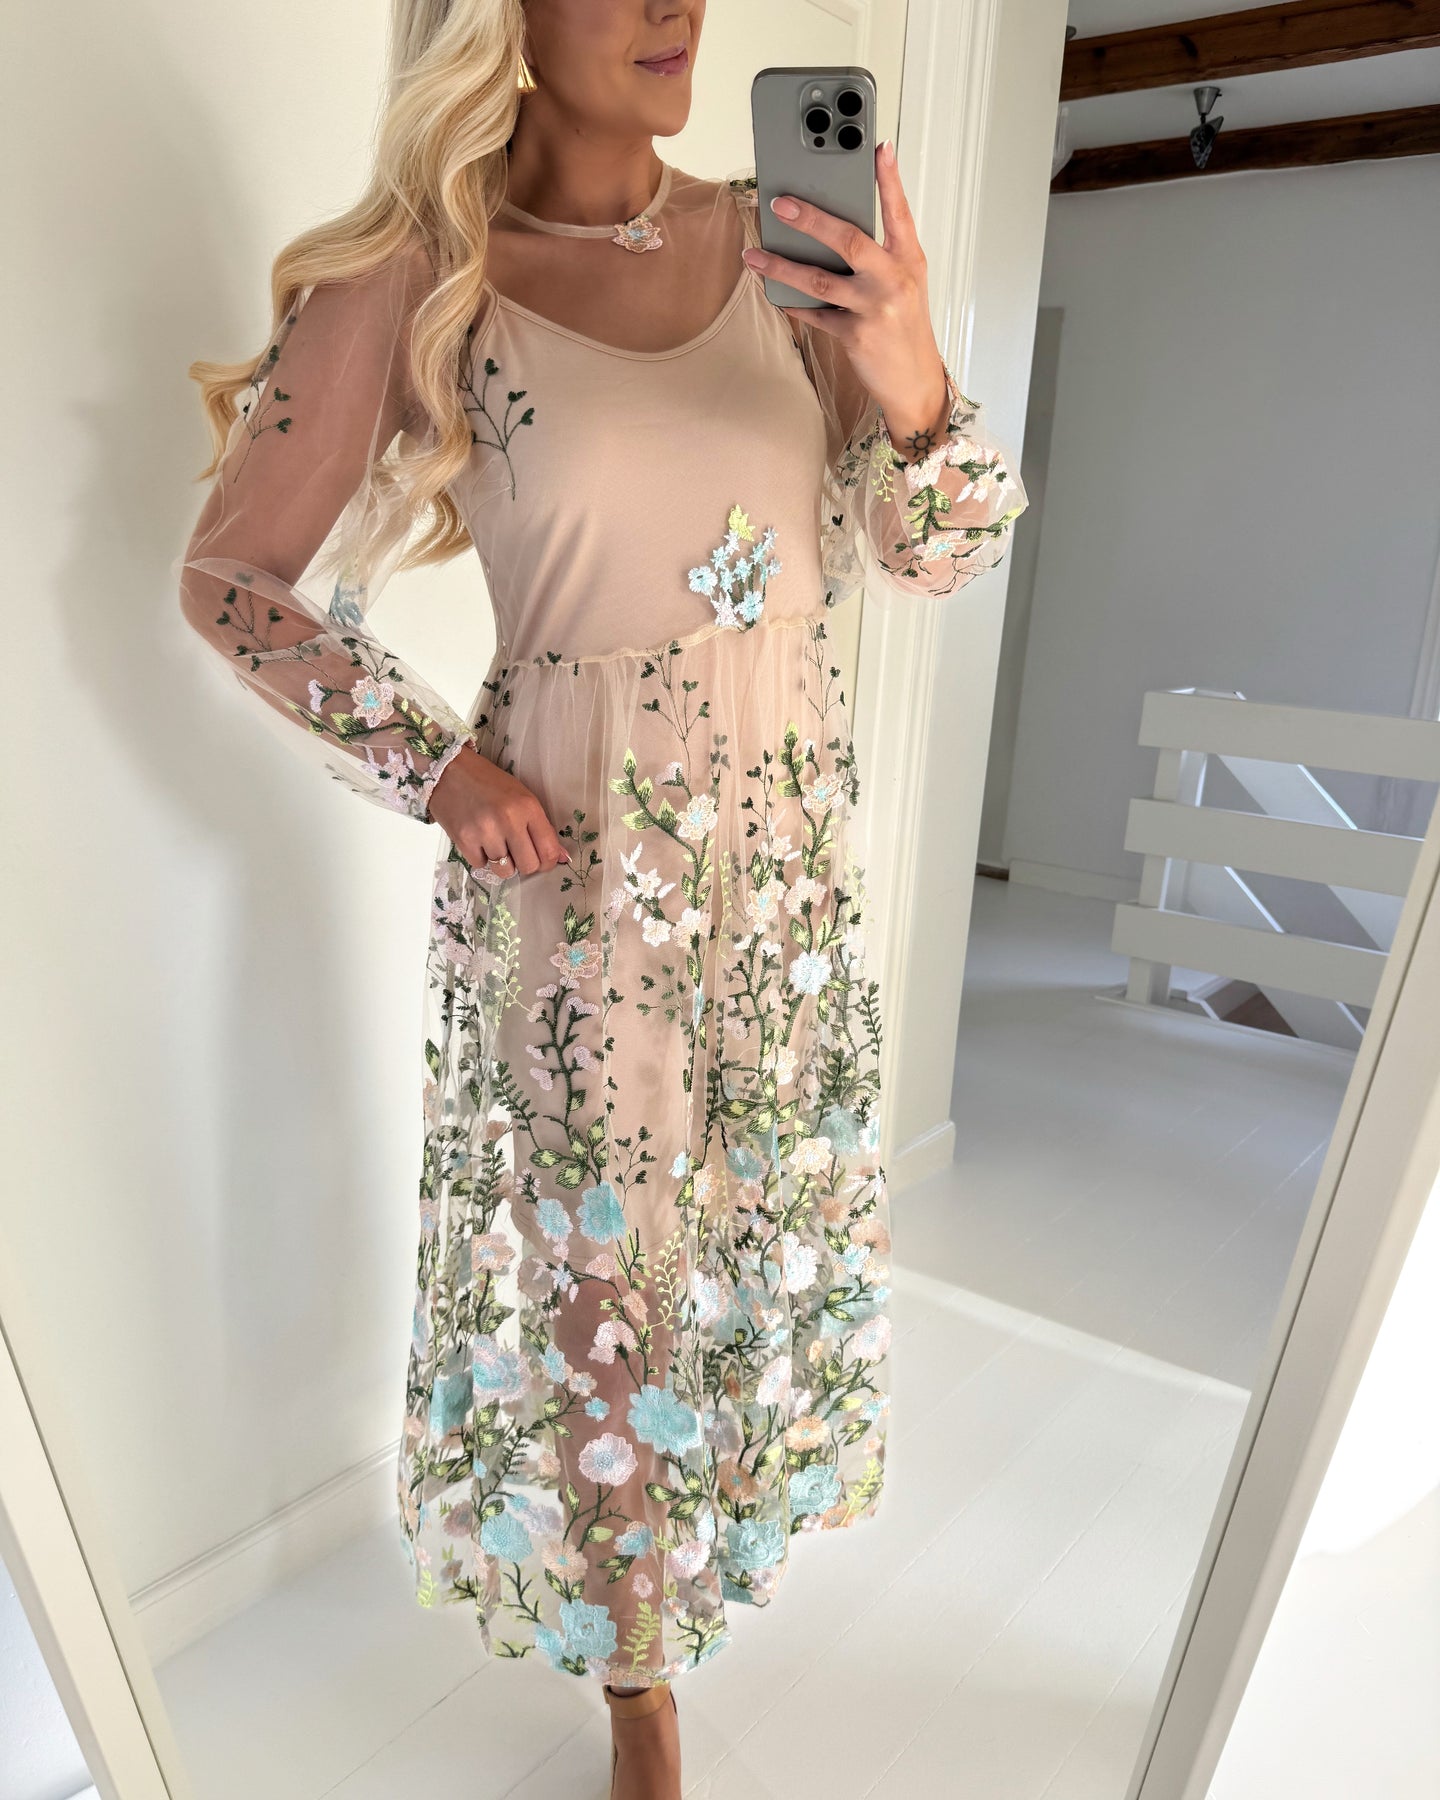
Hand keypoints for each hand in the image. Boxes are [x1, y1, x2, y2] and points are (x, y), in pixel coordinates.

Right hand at [428, 742, 567, 878]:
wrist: (447, 771)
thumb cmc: (488, 782)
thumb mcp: (521, 795)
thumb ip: (541, 826)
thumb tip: (561, 858)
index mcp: (528, 807)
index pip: (549, 850)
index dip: (549, 862)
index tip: (542, 860)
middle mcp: (508, 820)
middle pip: (529, 866)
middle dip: (525, 864)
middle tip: (517, 853)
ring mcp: (485, 832)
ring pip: (505, 871)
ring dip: (503, 863)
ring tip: (496, 845)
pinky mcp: (464, 841)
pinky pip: (481, 866)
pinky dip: (482, 858)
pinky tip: (478, 839)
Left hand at [740, 139, 949, 459]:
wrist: (915, 381)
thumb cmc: (905, 326)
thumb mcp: (904, 283)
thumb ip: (879, 254)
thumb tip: (832, 226)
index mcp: (908, 259)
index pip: (899, 211)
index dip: (889, 179)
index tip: (877, 147)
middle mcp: (893, 280)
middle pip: (849, 240)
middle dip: (811, 218)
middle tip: (779, 202)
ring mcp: (874, 309)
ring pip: (819, 280)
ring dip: (781, 266)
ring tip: (754, 254)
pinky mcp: (855, 336)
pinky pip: (815, 314)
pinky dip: (792, 303)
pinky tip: (772, 292)